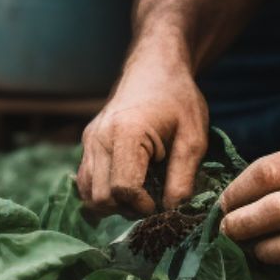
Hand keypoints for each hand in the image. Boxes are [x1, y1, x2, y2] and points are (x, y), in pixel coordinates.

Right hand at [77, 48, 208, 215]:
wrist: (154, 69)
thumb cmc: (178, 100)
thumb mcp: (194, 138)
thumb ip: (184, 177)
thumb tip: (172, 210)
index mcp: (126, 134)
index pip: (123, 188)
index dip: (143, 205)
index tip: (162, 202)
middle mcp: (99, 138)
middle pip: (101, 196)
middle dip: (127, 208)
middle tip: (152, 201)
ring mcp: (89, 140)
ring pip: (87, 193)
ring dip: (112, 204)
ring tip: (140, 194)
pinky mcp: (87, 143)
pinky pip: (85, 181)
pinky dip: (101, 193)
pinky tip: (125, 188)